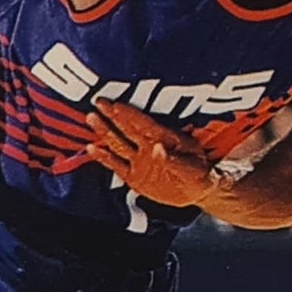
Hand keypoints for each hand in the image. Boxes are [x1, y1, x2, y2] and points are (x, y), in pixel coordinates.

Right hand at [85, 99, 217, 207]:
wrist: (198, 191)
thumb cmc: (200, 173)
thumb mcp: (193, 167)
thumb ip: (174, 160)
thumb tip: (157, 149)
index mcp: (164, 139)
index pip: (143, 123)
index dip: (129, 113)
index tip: (115, 103)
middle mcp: (148, 147)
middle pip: (127, 128)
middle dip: (112, 114)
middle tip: (98, 101)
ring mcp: (140, 161)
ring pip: (118, 143)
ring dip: (104, 131)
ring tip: (91, 117)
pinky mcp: (134, 176)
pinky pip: (115, 165)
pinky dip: (103, 157)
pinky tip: (91, 148)